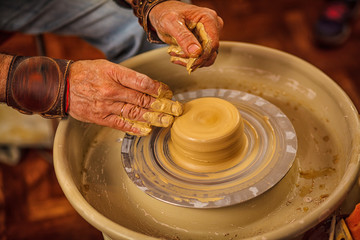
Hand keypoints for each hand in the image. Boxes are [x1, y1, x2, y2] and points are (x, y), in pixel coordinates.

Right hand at [67, 59, 181, 135]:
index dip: (158, 88)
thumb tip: (149, 86)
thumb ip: (127, 76)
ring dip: (153, 118)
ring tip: (167, 121)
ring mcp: (106, 106)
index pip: (142, 82)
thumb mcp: (107, 66)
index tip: (168, 92)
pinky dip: (135, 128)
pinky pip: (120, 124)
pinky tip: (147, 130)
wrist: (61, 85)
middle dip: (162, 106)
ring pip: (134, 113)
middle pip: (142, 99)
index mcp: (114, 74)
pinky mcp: (100, 118)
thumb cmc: (87, 73)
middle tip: (176, 110)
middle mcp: (111, 90)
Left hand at [149, 1, 223, 71]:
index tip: (190, 63)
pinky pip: (202, 58)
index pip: (212, 43)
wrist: (163, 13)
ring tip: (175, 53)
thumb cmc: (167, 13)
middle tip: (176, 54)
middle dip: (193, 58)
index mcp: (208, 18)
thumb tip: (196, 52)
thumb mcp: (171, 23)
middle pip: (210, 52)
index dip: (202, 56)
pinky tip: (178, 55)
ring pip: (207, 57)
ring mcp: (210, 35)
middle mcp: (213, 26)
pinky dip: (189, 60)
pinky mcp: (204, 42)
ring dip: (190, 61)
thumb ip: (183, 37)